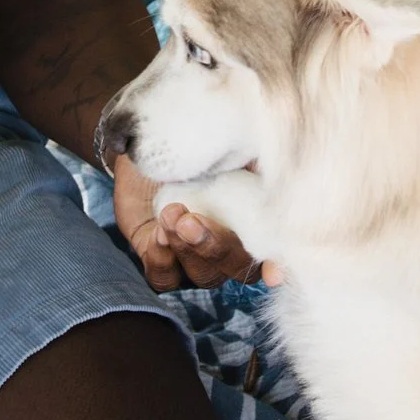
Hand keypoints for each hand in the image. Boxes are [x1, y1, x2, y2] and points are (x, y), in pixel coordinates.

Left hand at [111, 155, 266, 288]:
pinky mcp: (162, 261)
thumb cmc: (191, 141)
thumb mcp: (226, 143)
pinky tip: (156, 234)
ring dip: (187, 248)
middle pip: (237, 267)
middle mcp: (230, 245)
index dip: (276, 266)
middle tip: (190, 220)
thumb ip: (253, 159)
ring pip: (203, 275)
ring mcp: (195, 257)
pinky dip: (162, 259)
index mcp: (254, 218)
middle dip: (214, 246)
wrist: (143, 142)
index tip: (273, 273)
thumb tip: (270, 169)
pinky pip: (166, 278)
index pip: (275, 251)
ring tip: (171, 214)